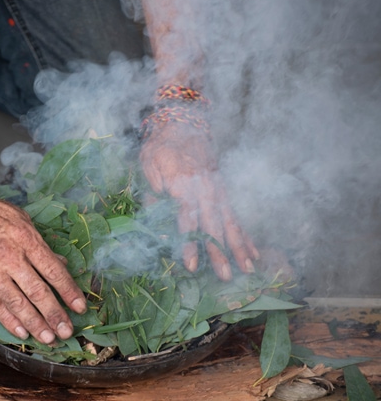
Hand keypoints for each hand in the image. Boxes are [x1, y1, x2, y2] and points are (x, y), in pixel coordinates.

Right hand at [0, 190, 86, 344]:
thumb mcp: (20, 218)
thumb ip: (40, 243)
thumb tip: (61, 262)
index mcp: (26, 239)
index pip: (53, 270)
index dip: (69, 291)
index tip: (81, 307)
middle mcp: (10, 257)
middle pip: (38, 292)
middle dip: (55, 314)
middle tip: (67, 331)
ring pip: (17, 304)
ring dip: (35, 324)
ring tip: (49, 338)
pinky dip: (9, 321)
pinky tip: (22, 333)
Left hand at [140, 122, 258, 279]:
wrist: (182, 123)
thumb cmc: (160, 148)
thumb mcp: (148, 167)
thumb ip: (154, 196)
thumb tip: (160, 226)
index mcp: (183, 183)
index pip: (187, 219)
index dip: (189, 243)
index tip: (191, 265)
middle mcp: (205, 189)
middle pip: (213, 225)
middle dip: (220, 252)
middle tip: (225, 276)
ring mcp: (218, 190)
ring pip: (230, 222)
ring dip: (239, 247)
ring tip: (248, 269)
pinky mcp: (224, 192)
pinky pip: (236, 216)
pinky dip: (245, 235)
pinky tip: (253, 253)